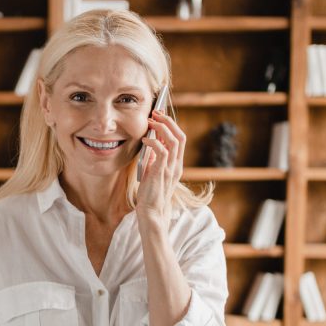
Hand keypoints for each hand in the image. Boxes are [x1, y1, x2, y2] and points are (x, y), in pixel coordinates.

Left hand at [137, 109, 184, 223]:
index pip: (180, 139)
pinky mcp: (162, 173)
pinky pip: (162, 152)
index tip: (160, 115)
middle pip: (180, 136)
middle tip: (156, 113)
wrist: (151, 212)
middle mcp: (177, 165)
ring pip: (174, 141)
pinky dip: (154, 142)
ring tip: (150, 122)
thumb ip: (155, 158)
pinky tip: (145, 139)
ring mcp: (171, 169)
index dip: (171, 125)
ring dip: (162, 128)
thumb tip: (150, 141)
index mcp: (176, 164)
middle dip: (168, 121)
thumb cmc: (150, 193)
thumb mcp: (153, 171)